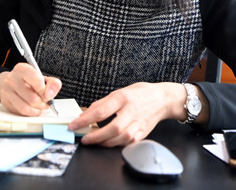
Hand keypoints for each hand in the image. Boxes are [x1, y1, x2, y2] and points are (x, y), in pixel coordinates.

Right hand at [0, 63, 61, 116]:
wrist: (11, 82)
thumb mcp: (42, 77)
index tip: (48, 95)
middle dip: (43, 103)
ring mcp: (7, 91)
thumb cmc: (29, 80)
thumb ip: (52, 84)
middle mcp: (12, 79)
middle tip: (46, 101)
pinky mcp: (5, 102)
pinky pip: (21, 112)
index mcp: (22, 69)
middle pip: (33, 98)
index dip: (45, 91)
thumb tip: (50, 95)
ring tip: (40, 106)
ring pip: (26, 108)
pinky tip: (33, 108)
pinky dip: (31, 113)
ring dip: (37, 110)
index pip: (36, 80)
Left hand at [67, 82, 186, 146]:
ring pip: (121, 138)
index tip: (73, 125)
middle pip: (113, 128)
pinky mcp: (143, 133)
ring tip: (94, 141)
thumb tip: (86, 114)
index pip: (101, 111)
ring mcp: (139, 123)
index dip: (85, 120)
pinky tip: (109, 142)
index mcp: (123, 98)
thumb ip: (103, 103)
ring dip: (105, 142)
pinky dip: (117, 144)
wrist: (162, 99)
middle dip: (96, 136)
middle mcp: (132, 111)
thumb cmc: (139, 93)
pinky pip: (129, 142)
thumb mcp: (119, 91)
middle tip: (84, 139)